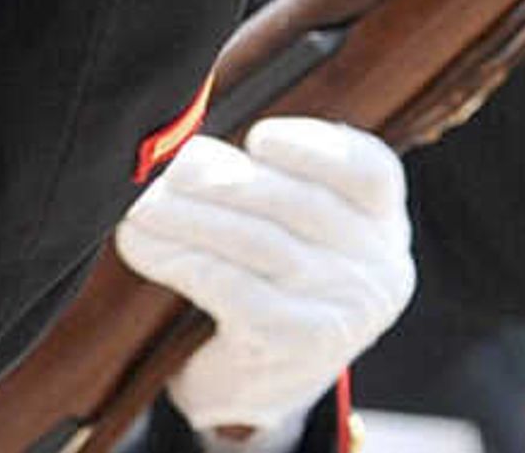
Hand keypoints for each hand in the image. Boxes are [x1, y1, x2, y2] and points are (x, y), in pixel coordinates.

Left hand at [118, 118, 416, 443]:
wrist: (254, 387)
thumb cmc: (264, 278)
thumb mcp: (283, 220)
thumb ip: (260, 173)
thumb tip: (187, 140)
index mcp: (382, 222)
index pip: (370, 172)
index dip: (315, 148)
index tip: (258, 138)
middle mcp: (378, 267)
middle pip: (300, 204)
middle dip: (224, 179)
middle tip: (169, 166)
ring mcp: (343, 311)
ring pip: (260, 244)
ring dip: (189, 216)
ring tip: (142, 204)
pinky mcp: (297, 344)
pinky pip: (231, 288)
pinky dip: (180, 259)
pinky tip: (141, 244)